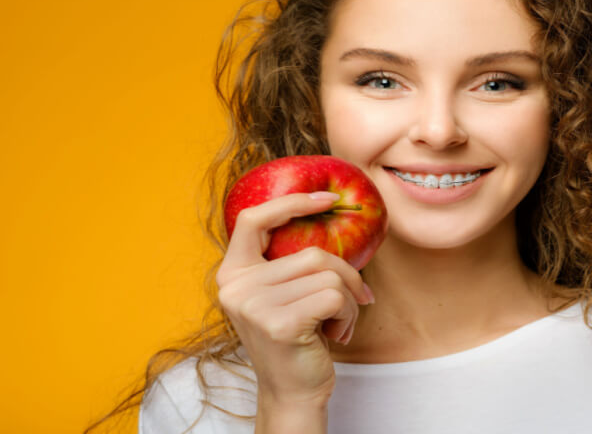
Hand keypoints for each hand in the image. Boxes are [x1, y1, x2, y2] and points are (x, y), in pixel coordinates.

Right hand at [216, 192, 372, 405]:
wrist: (293, 393)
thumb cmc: (297, 339)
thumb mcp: (283, 294)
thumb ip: (289, 262)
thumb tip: (331, 212)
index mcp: (232, 274)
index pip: (253, 219)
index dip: (291, 202)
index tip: (327, 198)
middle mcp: (235, 287)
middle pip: (311, 253)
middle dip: (345, 275)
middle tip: (358, 297)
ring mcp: (254, 305)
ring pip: (327, 274)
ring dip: (347, 300)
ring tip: (338, 322)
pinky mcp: (280, 323)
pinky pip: (334, 296)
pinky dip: (348, 314)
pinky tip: (335, 334)